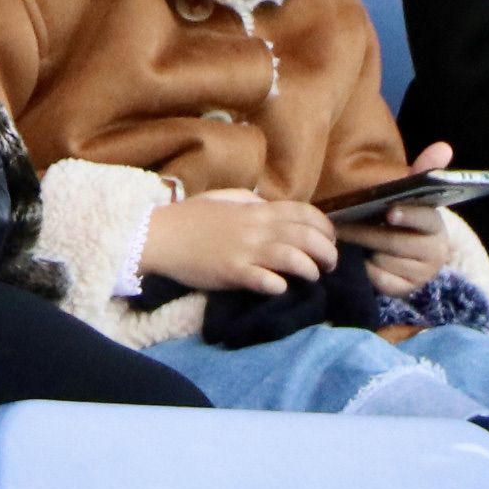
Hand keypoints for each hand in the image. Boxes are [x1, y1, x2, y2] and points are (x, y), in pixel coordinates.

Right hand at [141, 188, 337, 295]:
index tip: (330, 240)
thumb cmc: (189, 217)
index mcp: (256, 210)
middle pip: (307, 236)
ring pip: (294, 257)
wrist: (158, 235)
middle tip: (330, 264)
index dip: (325, 227)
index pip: (305, 213)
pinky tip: (281, 289)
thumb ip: (249, 200)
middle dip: (328, 251)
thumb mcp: (223, 199)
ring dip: (311, 269)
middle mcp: (257, 228)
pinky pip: (265, 280)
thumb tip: (268, 204)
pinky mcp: (232, 272)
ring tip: (313, 277)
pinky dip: (280, 286)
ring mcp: (245, 250)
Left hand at [324, 138, 460, 294]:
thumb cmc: (402, 218)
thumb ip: (423, 171)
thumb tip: (444, 146)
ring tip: (345, 239)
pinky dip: (367, 271)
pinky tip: (358, 260)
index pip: (426, 219)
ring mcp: (421, 274)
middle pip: (396, 242)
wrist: (405, 255)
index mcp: (437, 226)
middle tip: (339, 223)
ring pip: (385, 261)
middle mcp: (436, 252)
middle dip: (366, 232)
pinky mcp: (405, 290)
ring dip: (364, 251)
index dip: (408, 215)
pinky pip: (380, 280)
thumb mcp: (410, 196)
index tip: (390, 211)